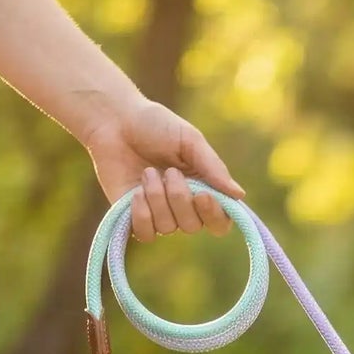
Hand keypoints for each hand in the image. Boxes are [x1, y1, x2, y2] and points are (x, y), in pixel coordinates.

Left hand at [81, 97, 243, 240]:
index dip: (214, 215)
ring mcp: (159, 214)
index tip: (202, 195)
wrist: (114, 120)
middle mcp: (184, 207)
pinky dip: (141, 214)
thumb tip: (239, 195)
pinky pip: (146, 233)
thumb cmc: (154, 125)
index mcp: (203, 189)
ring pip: (168, 227)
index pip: (220, 222)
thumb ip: (213, 167)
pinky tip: (135, 192)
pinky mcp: (134, 218)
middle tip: (168, 171)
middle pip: (193, 226)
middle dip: (180, 198)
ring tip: (147, 172)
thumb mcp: (189, 140)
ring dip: (157, 198)